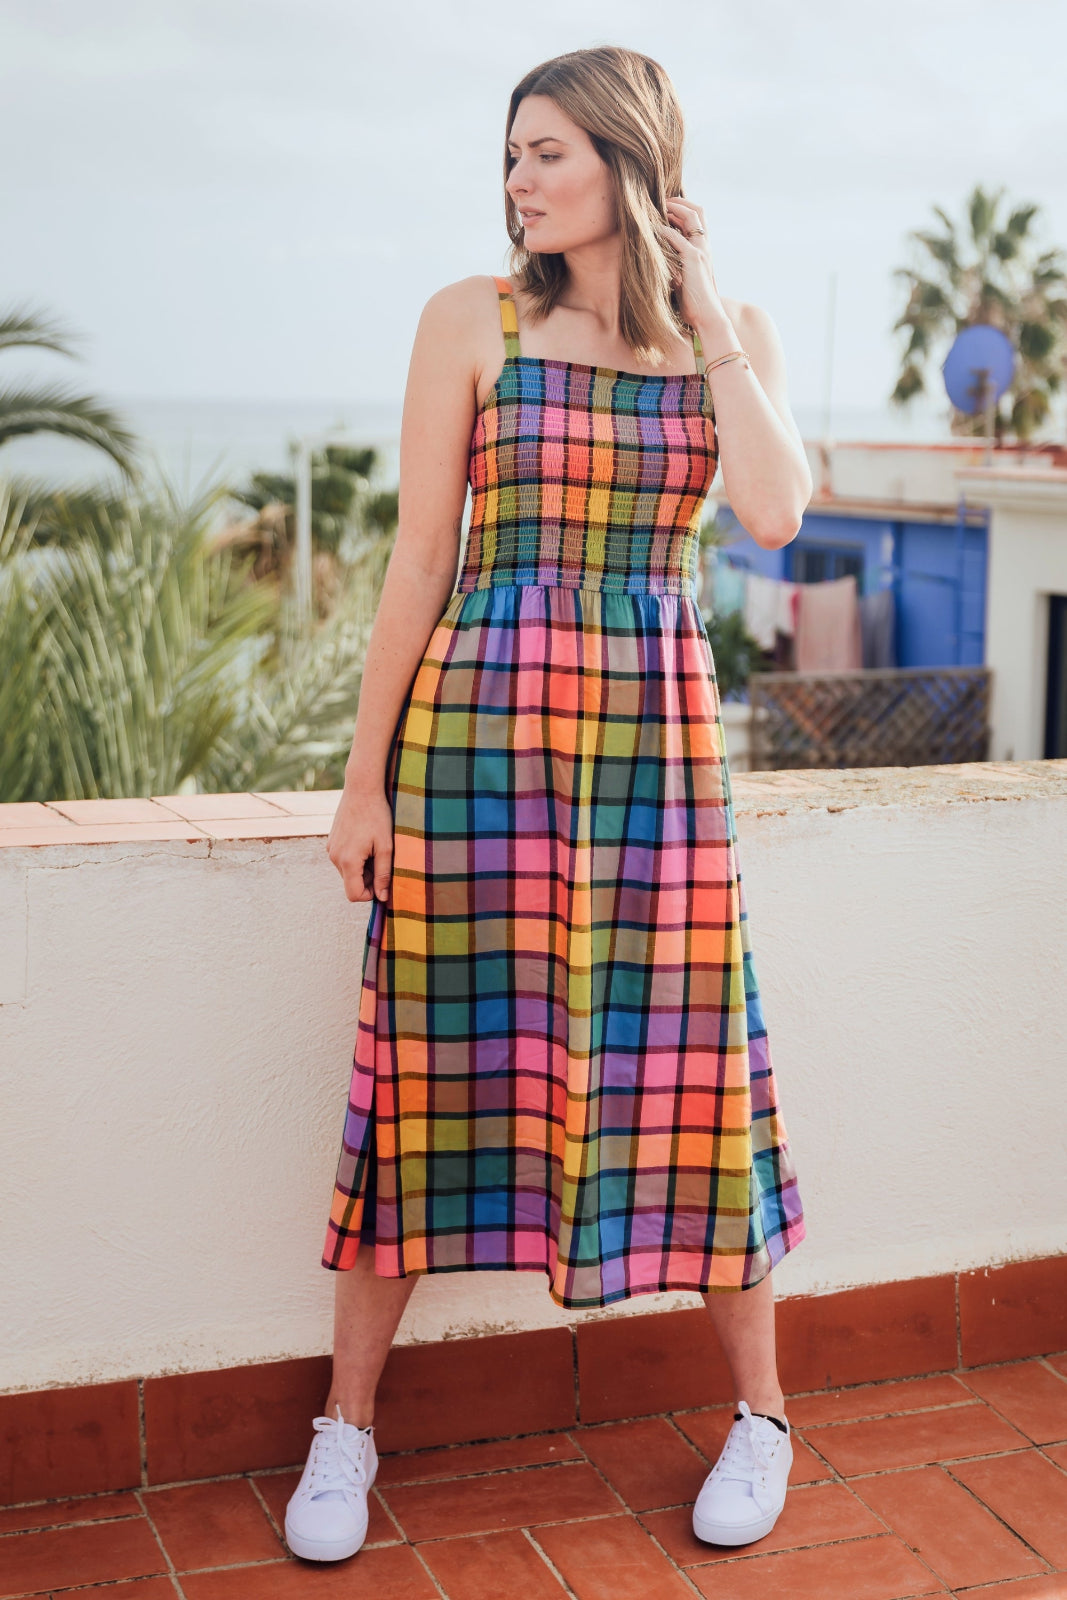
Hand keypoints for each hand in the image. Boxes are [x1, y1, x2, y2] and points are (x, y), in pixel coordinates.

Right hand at [326, 787, 393, 902]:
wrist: (361, 788)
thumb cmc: (377, 816)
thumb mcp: (385, 847)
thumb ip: (383, 874)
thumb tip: (382, 897)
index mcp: (347, 860)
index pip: (354, 895)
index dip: (370, 894)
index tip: (383, 881)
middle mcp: (334, 857)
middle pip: (351, 883)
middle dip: (367, 878)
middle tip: (382, 858)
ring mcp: (330, 848)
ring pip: (347, 871)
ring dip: (362, 867)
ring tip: (374, 847)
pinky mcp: (331, 841)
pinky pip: (343, 859)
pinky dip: (355, 857)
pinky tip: (365, 840)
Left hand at [661, 195, 724, 333]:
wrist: (707, 317)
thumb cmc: (694, 303)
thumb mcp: (683, 279)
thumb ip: (675, 266)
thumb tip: (659, 261)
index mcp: (704, 250)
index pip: (698, 219)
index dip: (684, 208)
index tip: (667, 207)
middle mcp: (705, 247)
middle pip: (697, 211)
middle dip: (679, 202)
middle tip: (661, 200)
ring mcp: (701, 251)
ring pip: (691, 218)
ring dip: (674, 209)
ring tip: (658, 208)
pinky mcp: (693, 260)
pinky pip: (677, 238)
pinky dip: (665, 231)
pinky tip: (653, 231)